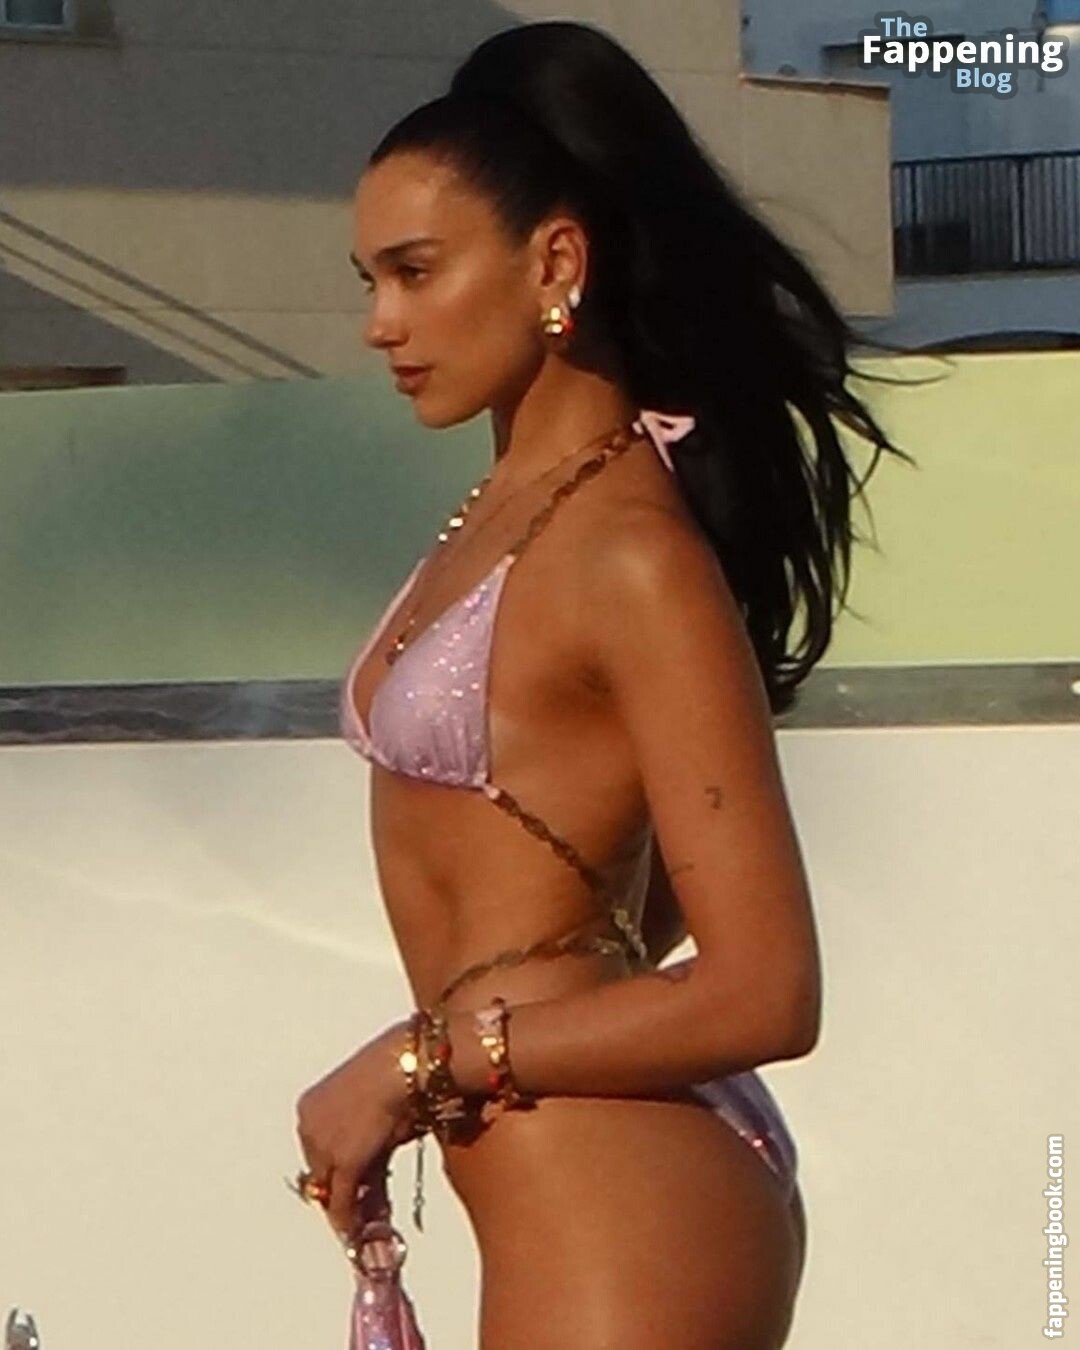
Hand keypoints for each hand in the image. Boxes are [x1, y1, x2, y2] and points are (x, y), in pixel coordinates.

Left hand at [294, 1018, 416, 1239]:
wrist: (406, 1065)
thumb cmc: (400, 1071)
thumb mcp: (377, 1104)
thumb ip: (368, 1138)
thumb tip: (374, 1171)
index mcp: (311, 1105)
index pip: (318, 1153)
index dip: (334, 1176)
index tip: (348, 1192)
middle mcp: (308, 1126)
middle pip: (321, 1173)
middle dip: (340, 1197)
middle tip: (358, 1219)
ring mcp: (324, 1145)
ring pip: (330, 1190)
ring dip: (347, 1212)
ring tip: (360, 1232)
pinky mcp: (344, 1162)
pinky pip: (343, 1201)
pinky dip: (351, 1221)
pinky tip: (359, 1235)